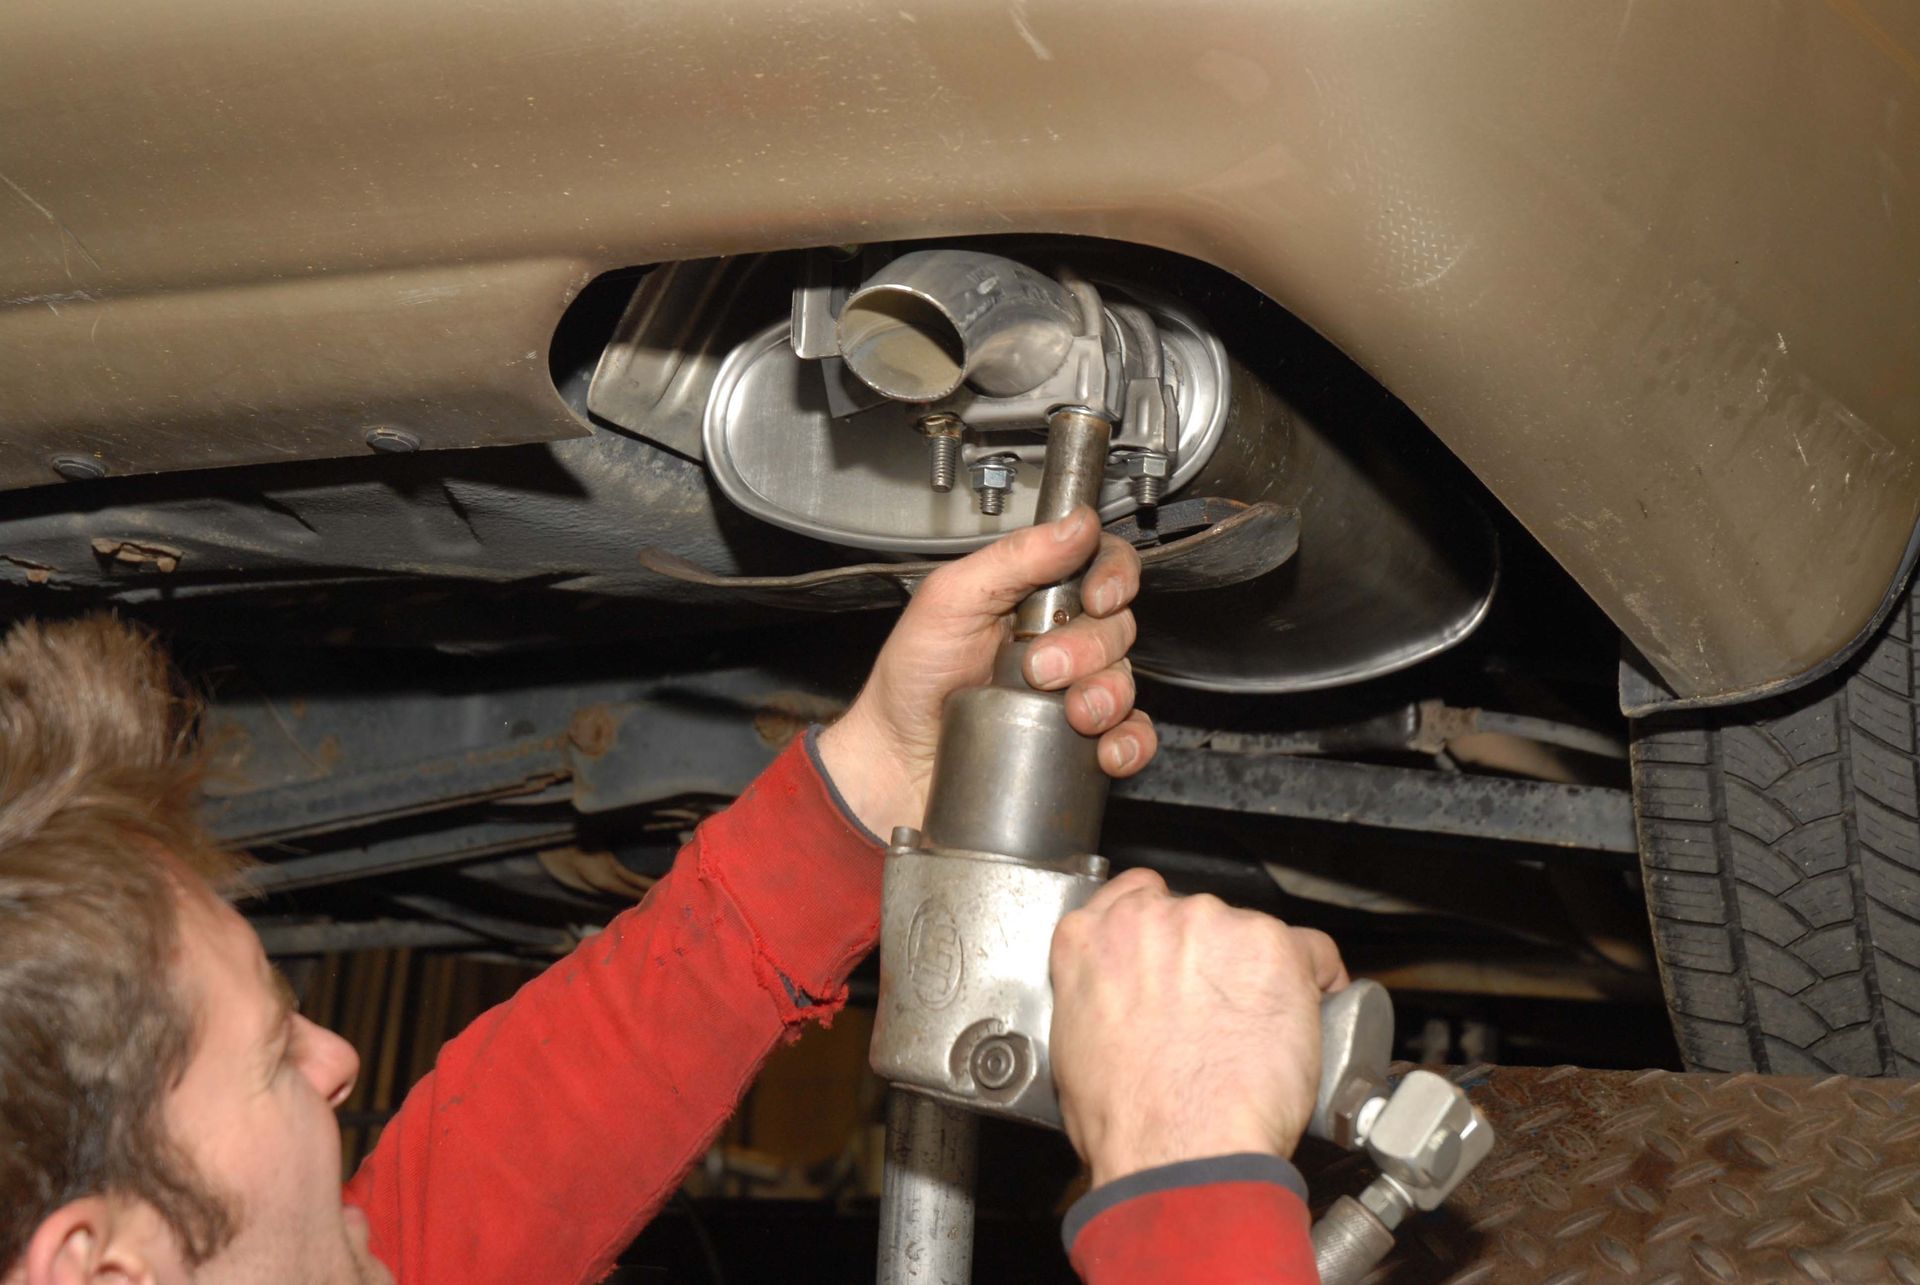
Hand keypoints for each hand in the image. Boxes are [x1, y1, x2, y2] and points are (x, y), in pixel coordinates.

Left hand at [816, 506, 1156, 838]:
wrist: (896, 760)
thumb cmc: (911, 678)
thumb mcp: (950, 600)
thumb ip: (1013, 557)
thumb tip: (1076, 524)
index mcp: (1034, 594)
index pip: (1101, 565)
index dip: (1113, 575)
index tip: (1097, 597)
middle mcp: (1060, 638)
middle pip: (1117, 625)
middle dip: (1088, 648)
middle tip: (1042, 667)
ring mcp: (1072, 690)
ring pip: (1126, 680)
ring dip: (1108, 695)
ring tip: (1071, 713)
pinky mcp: (1080, 741)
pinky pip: (1132, 736)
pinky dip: (1131, 742)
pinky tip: (1106, 749)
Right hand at [1048, 868, 1347, 1187]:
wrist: (1179, 1148)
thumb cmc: (1128, 1120)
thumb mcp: (1074, 1048)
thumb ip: (1098, 999)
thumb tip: (1123, 1009)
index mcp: (1090, 939)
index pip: (1136, 895)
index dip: (1167, 930)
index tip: (1180, 953)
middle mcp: (1148, 919)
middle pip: (1197, 918)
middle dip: (1211, 960)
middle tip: (1218, 1014)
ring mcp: (1212, 926)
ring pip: (1251, 935)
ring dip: (1258, 971)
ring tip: (1257, 1031)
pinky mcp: (1272, 946)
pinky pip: (1312, 952)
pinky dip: (1316, 981)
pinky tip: (1307, 1018)